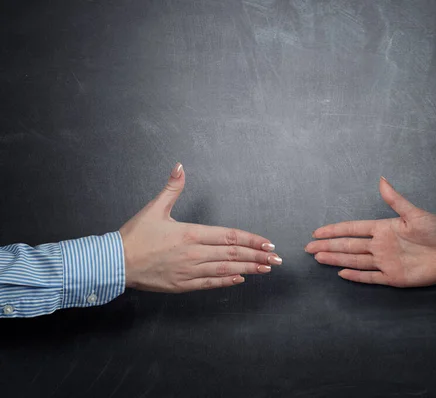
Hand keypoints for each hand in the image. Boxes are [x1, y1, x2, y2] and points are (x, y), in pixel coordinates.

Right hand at [119, 163, 281, 292]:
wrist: (115, 263)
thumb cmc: (135, 236)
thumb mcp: (154, 208)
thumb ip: (172, 188)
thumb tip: (180, 166)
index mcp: (190, 234)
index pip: (229, 236)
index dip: (251, 239)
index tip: (267, 242)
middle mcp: (194, 253)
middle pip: (232, 254)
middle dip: (257, 256)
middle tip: (275, 259)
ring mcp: (189, 271)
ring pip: (225, 269)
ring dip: (248, 269)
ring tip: (265, 269)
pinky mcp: (182, 284)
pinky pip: (210, 283)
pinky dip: (227, 281)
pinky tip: (240, 279)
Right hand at [305, 177, 435, 286]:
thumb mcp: (414, 213)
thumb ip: (395, 200)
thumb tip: (381, 180)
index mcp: (383, 229)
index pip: (353, 229)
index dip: (334, 230)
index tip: (317, 232)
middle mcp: (380, 245)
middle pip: (348, 246)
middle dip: (328, 246)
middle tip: (308, 248)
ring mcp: (385, 262)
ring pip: (354, 260)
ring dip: (336, 259)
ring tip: (318, 257)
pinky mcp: (393, 277)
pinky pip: (370, 277)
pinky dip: (356, 276)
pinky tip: (342, 273)